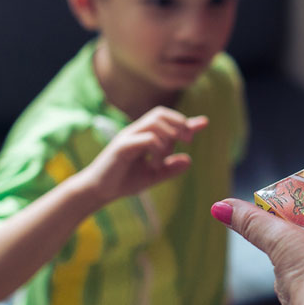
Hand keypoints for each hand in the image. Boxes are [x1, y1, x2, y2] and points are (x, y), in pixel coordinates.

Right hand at [82, 106, 207, 204]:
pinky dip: (157, 148)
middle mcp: (136, 132)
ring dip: (168, 137)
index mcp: (144, 135)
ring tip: (166, 156)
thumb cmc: (123, 181)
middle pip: (161, 113)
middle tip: (188, 140)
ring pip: (154, 123)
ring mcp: (128, 137)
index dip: (186, 120)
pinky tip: (156, 164)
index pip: (167, 120)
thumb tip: (189, 160)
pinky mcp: (121, 147)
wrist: (98, 191)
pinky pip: (145, 138)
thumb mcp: (152, 176)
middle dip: (179, 123)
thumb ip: (170, 168)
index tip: (205, 123)